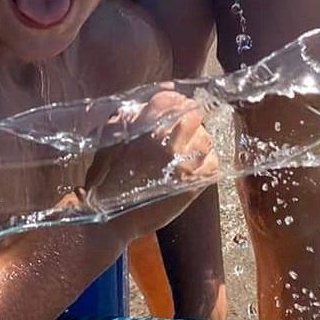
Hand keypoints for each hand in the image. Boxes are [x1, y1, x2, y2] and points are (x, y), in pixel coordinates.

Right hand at [88, 86, 216, 219]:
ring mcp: (182, 165)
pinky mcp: (192, 186)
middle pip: (193, 116)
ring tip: (192, 146)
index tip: (176, 106)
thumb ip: (127, 117)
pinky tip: (197, 165)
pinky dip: (208, 162)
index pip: (169, 100)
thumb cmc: (106, 177)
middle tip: (187, 125)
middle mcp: (166, 143)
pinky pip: (212, 165)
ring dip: (201, 140)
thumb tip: (147, 102)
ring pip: (206, 140)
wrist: (110, 218)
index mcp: (144, 128)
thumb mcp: (110, 138)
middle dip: (191, 117)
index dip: (175, 101)